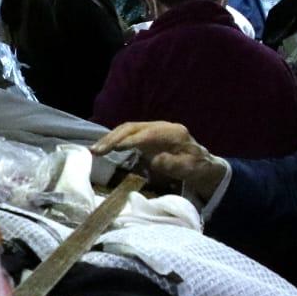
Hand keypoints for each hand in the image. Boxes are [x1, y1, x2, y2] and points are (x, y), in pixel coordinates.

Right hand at [93, 121, 226, 202]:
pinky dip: (114, 140)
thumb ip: (175, 164)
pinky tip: (103, 148)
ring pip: (127, 129)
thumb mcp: (190, 169)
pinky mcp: (146, 135)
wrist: (201, 163)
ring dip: (110, 138)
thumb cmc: (196, 167)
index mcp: (173, 132)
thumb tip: (155, 159)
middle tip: (97, 150)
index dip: (131, 140)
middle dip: (113, 138)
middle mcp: (161, 126)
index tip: (116, 148)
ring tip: (95, 150)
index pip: (148, 134)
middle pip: (133, 127)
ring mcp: (152, 129)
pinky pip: (127, 134)